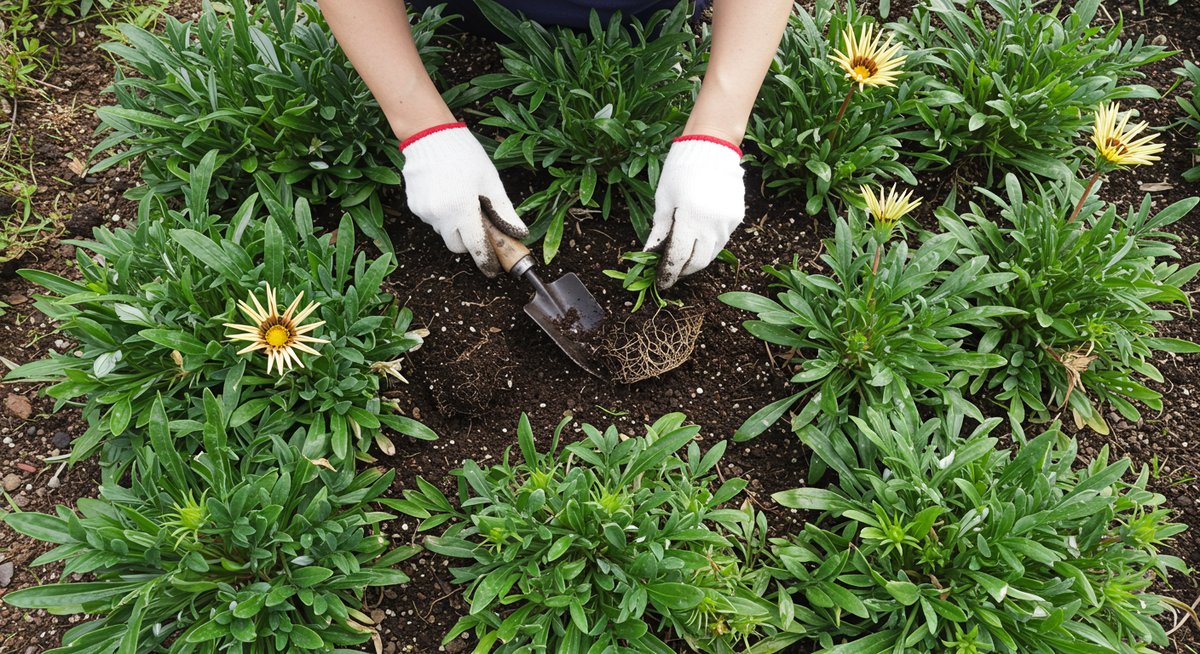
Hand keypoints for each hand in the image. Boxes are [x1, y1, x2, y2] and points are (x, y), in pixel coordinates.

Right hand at [400, 123, 527, 276]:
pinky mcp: (414, 206)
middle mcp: (440, 215)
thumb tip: (519, 233)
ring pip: (444, 232)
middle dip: (468, 240)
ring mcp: (424, 212)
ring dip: (454, 225)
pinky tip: (446, 193)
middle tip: (477, 222)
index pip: (476, 246)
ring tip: (460, 199)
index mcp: (462, 209)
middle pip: (457, 245)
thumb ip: (504, 211)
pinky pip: (432, 220)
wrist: (429, 135)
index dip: (486, 259)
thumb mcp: (491, 181)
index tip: (493, 270)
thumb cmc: (465, 155)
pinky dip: (441, 214)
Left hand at [644, 136, 744, 288]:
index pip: (679, 257)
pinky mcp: (736, 217)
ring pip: (712, 253)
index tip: (661, 281)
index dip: (669, 272)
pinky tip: (699, 239)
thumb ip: (660, 229)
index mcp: (690, 220)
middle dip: (684, 271)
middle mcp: (712, 225)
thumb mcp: (664, 200)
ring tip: (684, 257)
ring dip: (697, 259)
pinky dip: (709, 244)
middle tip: (672, 272)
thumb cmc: (680, 171)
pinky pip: (722, 239)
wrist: (711, 149)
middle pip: (699, 262)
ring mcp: (728, 222)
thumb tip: (649, 254)